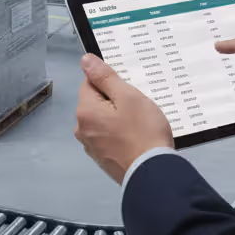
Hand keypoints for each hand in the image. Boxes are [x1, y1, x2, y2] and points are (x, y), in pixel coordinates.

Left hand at [74, 54, 173, 183]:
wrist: (153, 174)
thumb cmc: (143, 131)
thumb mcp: (128, 97)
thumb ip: (105, 77)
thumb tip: (85, 60)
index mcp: (85, 111)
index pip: (90, 82)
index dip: (110, 81)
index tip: (128, 88)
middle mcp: (82, 129)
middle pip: (96, 102)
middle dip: (114, 100)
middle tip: (137, 105)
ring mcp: (92, 146)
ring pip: (103, 120)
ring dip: (117, 117)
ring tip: (139, 122)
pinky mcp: (103, 159)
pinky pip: (108, 137)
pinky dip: (119, 134)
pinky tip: (136, 137)